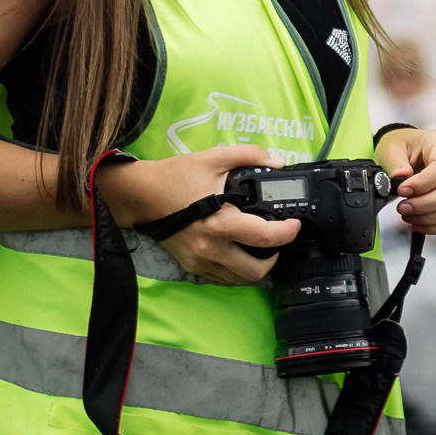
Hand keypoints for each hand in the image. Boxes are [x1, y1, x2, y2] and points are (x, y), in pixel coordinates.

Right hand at [94, 145, 303, 285]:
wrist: (141, 195)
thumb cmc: (175, 177)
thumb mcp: (213, 158)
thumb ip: (248, 155)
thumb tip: (277, 161)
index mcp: (220, 222)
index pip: (265, 238)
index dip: (288, 232)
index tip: (294, 224)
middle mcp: (211, 248)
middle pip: (256, 270)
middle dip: (276, 257)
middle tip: (279, 241)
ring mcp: (200, 261)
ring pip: (240, 279)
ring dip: (257, 268)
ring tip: (261, 248)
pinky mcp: (192, 266)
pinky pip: (223, 278)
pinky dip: (237, 271)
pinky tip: (240, 253)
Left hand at [376, 127, 435, 233]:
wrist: (407, 151)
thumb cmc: (402, 146)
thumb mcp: (391, 148)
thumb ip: (395, 162)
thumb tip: (400, 177)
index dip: (423, 184)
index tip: (402, 190)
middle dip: (425, 205)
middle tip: (402, 207)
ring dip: (429, 217)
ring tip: (406, 214)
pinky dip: (435, 225)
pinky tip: (417, 222)